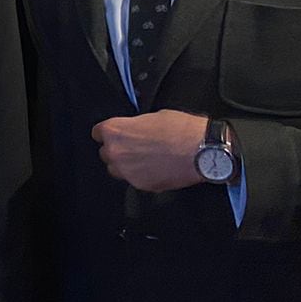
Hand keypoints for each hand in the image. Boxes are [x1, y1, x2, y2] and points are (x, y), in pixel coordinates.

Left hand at [93, 109, 207, 192]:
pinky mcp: (142, 185)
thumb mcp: (153, 116)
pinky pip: (134, 180)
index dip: (109, 133)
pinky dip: (142, 176)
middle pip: (106, 153)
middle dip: (118, 150)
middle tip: (135, 147)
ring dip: (127, 165)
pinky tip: (156, 168)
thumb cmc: (183, 130)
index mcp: (115, 131)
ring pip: (117, 169)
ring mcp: (128, 171)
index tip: (115, 135)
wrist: (203, 151)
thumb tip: (134, 129)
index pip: (98, 133)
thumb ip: (135, 125)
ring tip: (146, 159)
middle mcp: (116, 152)